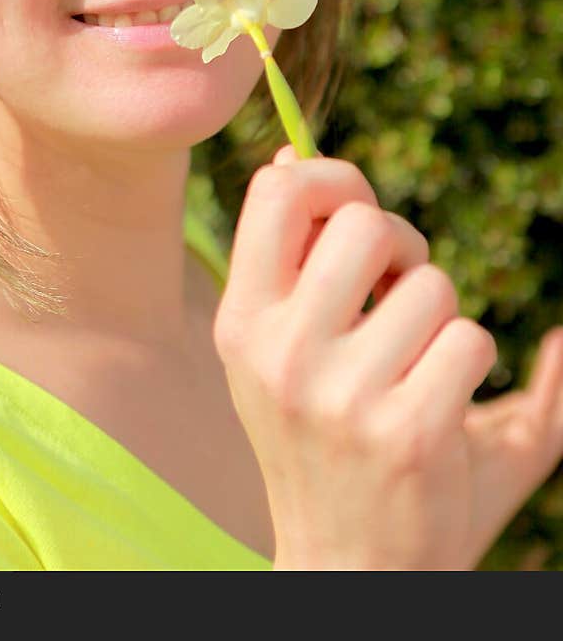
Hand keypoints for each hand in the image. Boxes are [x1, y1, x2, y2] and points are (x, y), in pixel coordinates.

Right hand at [214, 147, 562, 569]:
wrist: (355, 569)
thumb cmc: (329, 443)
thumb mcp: (284, 351)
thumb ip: (292, 252)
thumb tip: (288, 151)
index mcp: (244, 321)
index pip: (277, 190)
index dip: (333, 178)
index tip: (359, 218)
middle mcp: (278, 351)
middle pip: (365, 219)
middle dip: (403, 245)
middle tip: (401, 292)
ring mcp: (340, 393)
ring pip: (431, 282)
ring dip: (444, 314)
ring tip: (419, 363)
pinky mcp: (407, 430)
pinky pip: (470, 337)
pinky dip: (475, 361)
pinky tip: (444, 404)